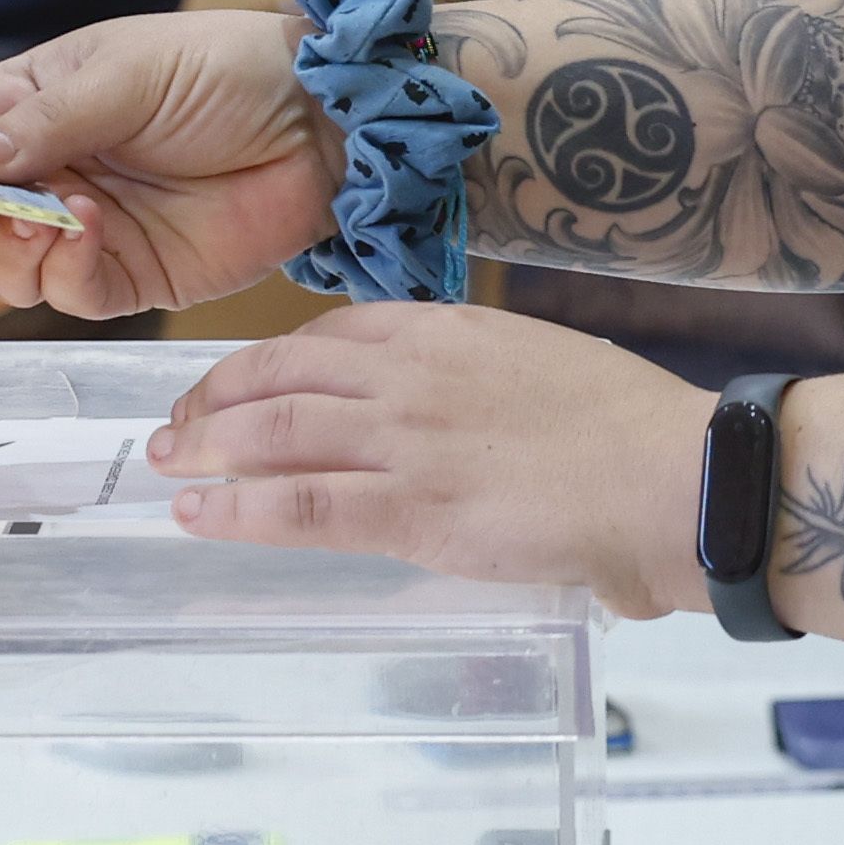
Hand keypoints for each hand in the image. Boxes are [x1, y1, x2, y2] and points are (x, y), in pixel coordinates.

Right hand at [0, 11, 335, 319]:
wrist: (323, 126)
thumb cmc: (227, 70)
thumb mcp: (126, 74)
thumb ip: (42, 122)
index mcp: (24, 101)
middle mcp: (40, 167)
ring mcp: (78, 225)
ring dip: (11, 246)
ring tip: (60, 211)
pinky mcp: (124, 274)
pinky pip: (63, 292)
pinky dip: (63, 270)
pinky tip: (93, 230)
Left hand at [145, 304, 708, 608]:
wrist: (674, 477)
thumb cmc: (631, 433)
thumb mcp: (541, 369)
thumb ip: (483, 386)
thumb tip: (465, 422)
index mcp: (448, 330)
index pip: (330, 333)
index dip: (269, 359)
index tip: (239, 379)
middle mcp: (412, 373)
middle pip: (282, 374)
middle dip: (216, 397)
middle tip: (177, 421)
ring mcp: (406, 439)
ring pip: (274, 432)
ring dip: (207, 447)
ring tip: (168, 463)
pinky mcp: (412, 508)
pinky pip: (300, 504)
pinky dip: (236, 508)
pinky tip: (198, 514)